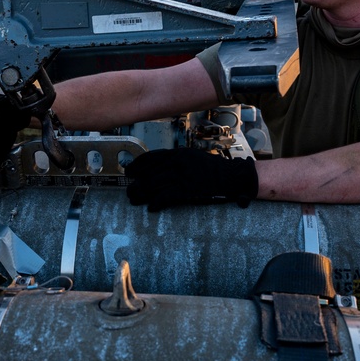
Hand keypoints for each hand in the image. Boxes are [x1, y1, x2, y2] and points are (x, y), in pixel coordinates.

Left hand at [124, 148, 258, 211]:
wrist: (230, 176)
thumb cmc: (210, 168)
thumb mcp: (191, 157)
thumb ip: (175, 160)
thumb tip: (156, 167)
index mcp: (178, 153)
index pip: (151, 157)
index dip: (137, 165)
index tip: (129, 171)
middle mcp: (178, 162)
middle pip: (150, 172)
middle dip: (137, 182)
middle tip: (129, 190)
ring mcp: (183, 175)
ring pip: (155, 184)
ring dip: (142, 193)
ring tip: (134, 199)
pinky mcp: (188, 188)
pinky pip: (167, 195)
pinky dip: (157, 202)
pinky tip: (151, 207)